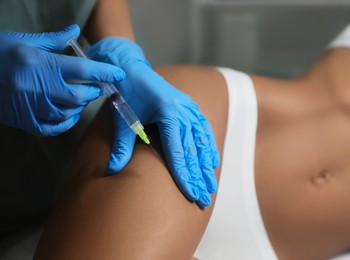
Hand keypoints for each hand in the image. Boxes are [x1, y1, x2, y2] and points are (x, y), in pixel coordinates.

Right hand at [0, 24, 124, 135]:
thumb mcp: (25, 41)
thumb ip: (54, 39)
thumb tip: (75, 30)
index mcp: (41, 64)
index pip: (82, 70)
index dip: (104, 72)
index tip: (119, 74)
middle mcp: (38, 86)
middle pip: (78, 96)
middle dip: (93, 92)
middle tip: (97, 88)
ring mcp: (30, 106)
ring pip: (66, 113)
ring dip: (79, 108)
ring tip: (81, 100)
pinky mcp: (22, 120)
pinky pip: (50, 128)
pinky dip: (64, 124)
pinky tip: (68, 116)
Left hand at [88, 37, 219, 206]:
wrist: (132, 68)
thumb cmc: (126, 92)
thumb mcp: (123, 119)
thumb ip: (121, 146)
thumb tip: (112, 171)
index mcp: (168, 113)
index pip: (178, 152)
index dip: (185, 175)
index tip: (191, 194)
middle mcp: (184, 111)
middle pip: (193, 150)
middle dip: (198, 176)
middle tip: (204, 198)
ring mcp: (190, 108)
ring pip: (201, 142)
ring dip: (206, 165)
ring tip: (211, 185)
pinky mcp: (191, 107)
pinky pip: (203, 130)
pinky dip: (209, 146)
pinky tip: (213, 161)